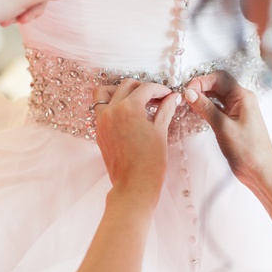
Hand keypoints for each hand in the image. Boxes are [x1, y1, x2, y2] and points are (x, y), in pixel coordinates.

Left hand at [93, 80, 180, 203]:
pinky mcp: (99, 131)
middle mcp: (112, 110)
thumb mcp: (160, 132)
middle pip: (126, 85)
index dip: (160, 90)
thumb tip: (173, 98)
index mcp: (128, 108)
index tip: (168, 95)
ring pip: (105, 92)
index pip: (145, 89)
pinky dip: (111, 104)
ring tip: (135, 99)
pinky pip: (100, 108)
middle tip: (156, 97)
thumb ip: (165, 110)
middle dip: (143, 88)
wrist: (134, 186)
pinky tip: (126, 113)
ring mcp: (102, 121)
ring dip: (120, 90)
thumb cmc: (149, 163)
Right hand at [184, 71, 271, 190]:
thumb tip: (190, 93)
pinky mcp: (232, 121)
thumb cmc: (248, 150)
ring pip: (217, 97)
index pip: (220, 78)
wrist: (260, 171)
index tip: (188, 90)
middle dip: (201, 88)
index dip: (202, 81)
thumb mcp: (223, 127)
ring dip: (203, 98)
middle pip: (218, 85)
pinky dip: (206, 108)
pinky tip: (197, 112)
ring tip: (189, 104)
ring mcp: (237, 111)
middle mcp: (241, 100)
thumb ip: (206, 108)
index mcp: (243, 96)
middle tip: (186, 97)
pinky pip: (217, 108)